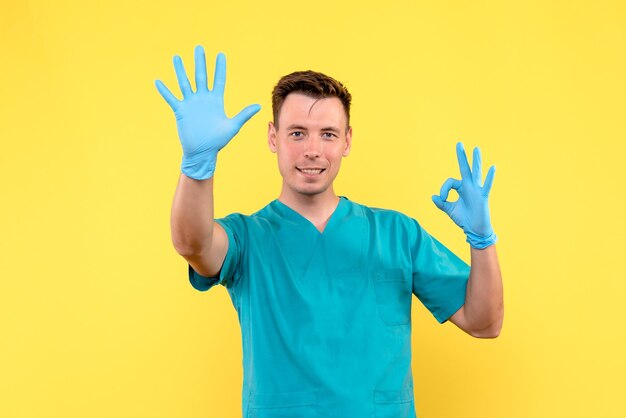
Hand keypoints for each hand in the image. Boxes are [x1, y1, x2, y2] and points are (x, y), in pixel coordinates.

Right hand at [155, 45, 260, 179]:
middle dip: (200, 62)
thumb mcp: (232, 126)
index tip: (221, 54)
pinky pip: (171, 98)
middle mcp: (203, 99)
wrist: (203, 152)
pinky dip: (165, 91)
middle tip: (199, 47)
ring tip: (176, 57)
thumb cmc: (218, 141)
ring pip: (185, 83)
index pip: (219, 80)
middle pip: (201, 76)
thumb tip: (258, 105)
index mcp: (216, 101)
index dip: (220, 67)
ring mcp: (191, 104)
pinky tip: (158, 81)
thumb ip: (244, 114)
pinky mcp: (181, 111)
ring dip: (180, 70)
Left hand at [432, 142, 497, 248]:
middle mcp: (469, 186)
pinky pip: (487, 185)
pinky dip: (490, 177)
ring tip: (476, 148)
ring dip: (476, 161)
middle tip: (459, 143)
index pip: (450, 182)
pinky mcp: (483, 196)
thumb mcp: (449, 210)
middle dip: (461, 156)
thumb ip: (441, 203)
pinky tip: (493, 167)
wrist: (474, 230)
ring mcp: (477, 190)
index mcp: (461, 188)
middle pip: (465, 168)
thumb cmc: (464, 219)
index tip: (442, 199)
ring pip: (476, 173)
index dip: (443, 190)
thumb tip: (433, 196)